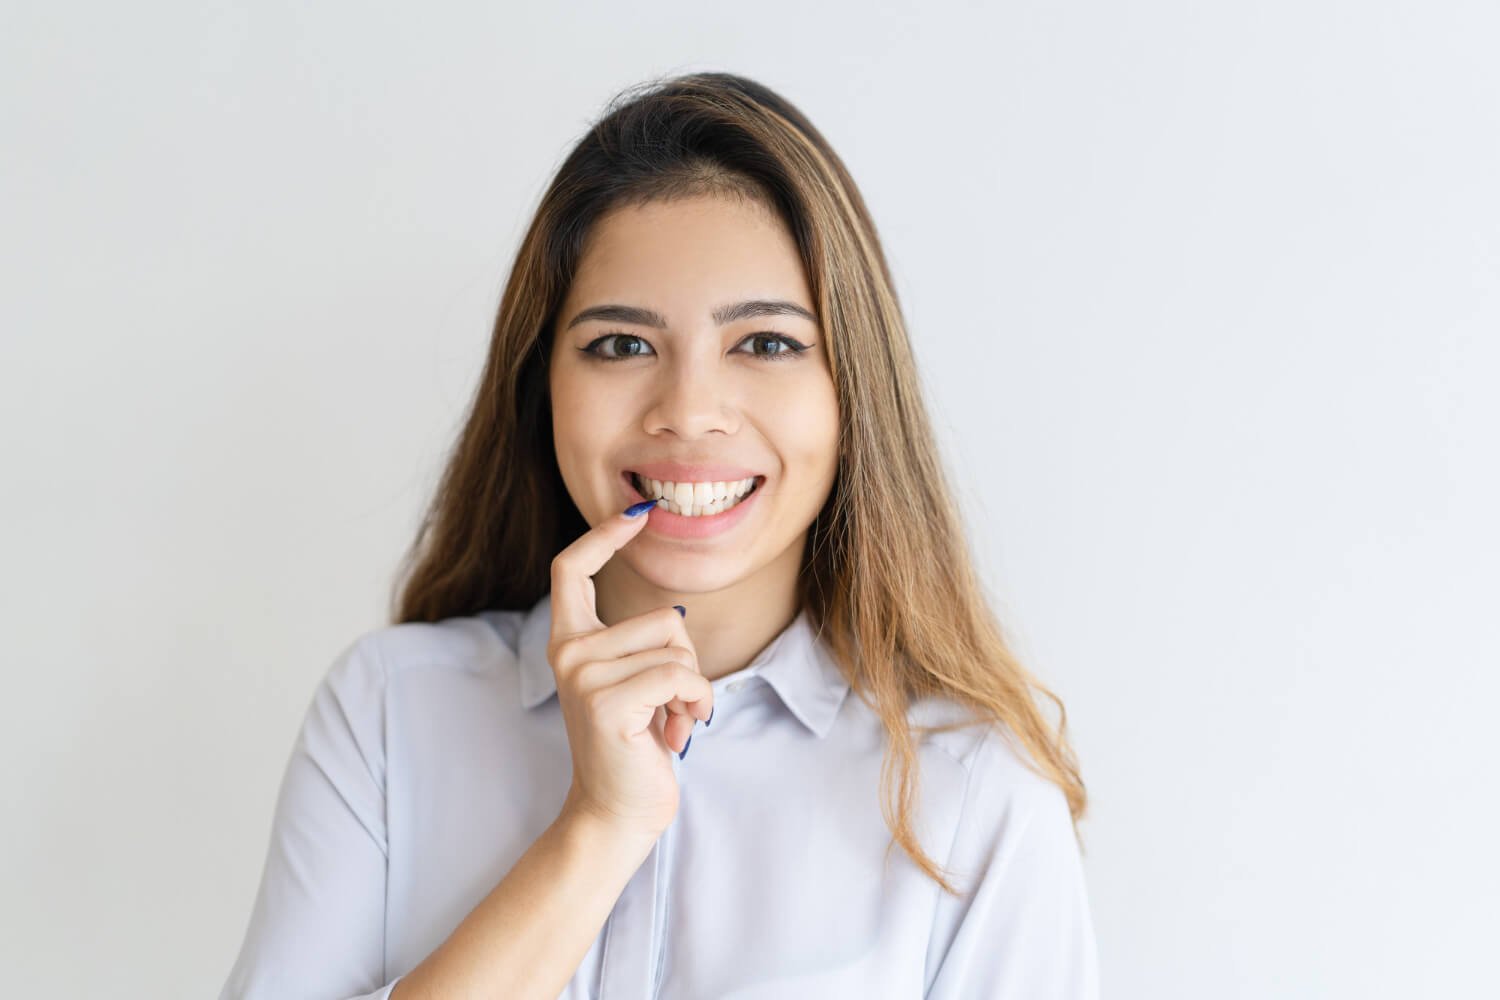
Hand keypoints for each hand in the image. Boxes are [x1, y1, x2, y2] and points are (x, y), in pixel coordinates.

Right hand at [547, 504, 712, 841]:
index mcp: (571, 642)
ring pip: (676, 645)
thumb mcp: (634, 683)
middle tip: (669, 706)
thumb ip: (640, 646)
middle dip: (686, 660)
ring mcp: (584, 675)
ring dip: (692, 687)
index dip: (605, 535)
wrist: (616, 814)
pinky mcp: (607, 702)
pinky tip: (678, 734)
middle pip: (661, 617)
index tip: (638, 513)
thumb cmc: (634, 749)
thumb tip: (672, 616)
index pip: (573, 569)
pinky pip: (681, 674)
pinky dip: (695, 703)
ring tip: (669, 722)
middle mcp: (569, 652)